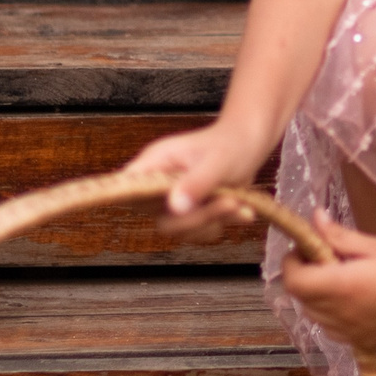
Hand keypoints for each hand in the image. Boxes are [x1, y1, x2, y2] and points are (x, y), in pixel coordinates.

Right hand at [124, 122, 274, 243]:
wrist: (248, 144)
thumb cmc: (230, 144)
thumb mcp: (217, 161)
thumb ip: (196, 183)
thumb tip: (176, 207)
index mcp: (157, 162)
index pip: (127, 185)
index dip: (127, 200)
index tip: (147, 209)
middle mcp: (159, 184)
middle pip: (161, 218)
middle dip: (196, 218)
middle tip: (228, 202)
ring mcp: (173, 200)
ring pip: (182, 229)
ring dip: (213, 221)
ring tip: (237, 201)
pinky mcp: (190, 211)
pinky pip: (200, 231)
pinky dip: (222, 223)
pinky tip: (241, 209)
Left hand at [278, 223, 375, 346]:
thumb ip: (341, 237)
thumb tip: (314, 219)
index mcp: (342, 287)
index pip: (294, 281)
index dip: (291, 262)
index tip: (304, 246)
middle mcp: (342, 315)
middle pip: (301, 299)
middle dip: (304, 276)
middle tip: (323, 255)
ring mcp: (354, 333)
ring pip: (315, 317)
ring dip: (316, 296)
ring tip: (339, 276)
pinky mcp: (367, 341)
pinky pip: (334, 330)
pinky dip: (331, 315)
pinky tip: (352, 299)